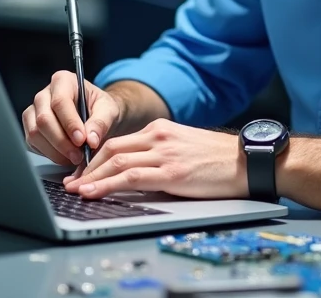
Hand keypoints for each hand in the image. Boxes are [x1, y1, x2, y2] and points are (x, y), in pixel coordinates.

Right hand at [22, 71, 121, 166]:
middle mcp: (44, 94)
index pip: (60, 102)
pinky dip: (49, 154)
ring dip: (55, 151)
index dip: (70, 123)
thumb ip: (101, 123)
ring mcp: (34, 111)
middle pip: (43, 119)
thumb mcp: (109, 110)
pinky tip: (65, 156)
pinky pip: (32, 144)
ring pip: (35, 133)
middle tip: (79, 155)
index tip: (82, 140)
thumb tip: (91, 140)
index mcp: (63, 81)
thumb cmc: (100, 108)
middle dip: (61, 142)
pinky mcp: (30, 128)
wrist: (96, 116)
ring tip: (74, 157)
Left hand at [63, 119, 245, 199]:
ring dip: (91, 177)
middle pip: (110, 149)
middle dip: (87, 168)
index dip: (94, 158)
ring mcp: (164, 153)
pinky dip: (107, 184)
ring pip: (115, 161)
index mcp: (160, 129)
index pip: (117, 142)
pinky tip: (94, 192)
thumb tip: (136, 175)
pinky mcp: (172, 172)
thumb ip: (160, 155)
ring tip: (75, 190)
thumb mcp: (184, 148)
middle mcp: (159, 136)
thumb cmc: (221, 160)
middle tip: (71, 182)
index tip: (82, 172)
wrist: (249, 160)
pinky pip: (130, 177)